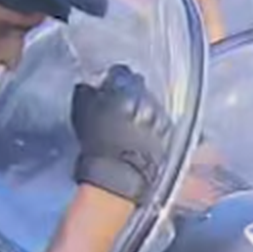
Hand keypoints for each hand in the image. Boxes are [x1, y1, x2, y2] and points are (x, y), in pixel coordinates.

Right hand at [71, 65, 171, 203]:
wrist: (117, 178)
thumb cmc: (96, 146)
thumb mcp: (82, 114)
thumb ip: (86, 94)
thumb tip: (88, 86)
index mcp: (125, 89)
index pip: (121, 73)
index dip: (113, 80)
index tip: (109, 87)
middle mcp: (147, 99)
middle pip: (140, 88)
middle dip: (132, 95)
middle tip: (120, 108)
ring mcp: (161, 117)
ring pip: (154, 105)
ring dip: (146, 111)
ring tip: (133, 127)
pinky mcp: (170, 135)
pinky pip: (164, 123)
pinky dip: (157, 128)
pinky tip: (149, 138)